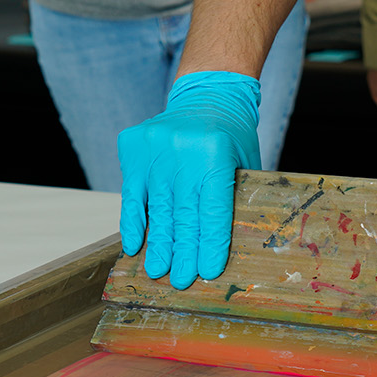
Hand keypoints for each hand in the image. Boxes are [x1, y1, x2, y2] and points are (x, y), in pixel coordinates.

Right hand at [117, 71, 262, 288]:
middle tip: (179, 281)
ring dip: (157, 244)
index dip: (208, 244)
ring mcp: (154, 147)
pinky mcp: (133, 147)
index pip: (211, 209)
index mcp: (215, 152)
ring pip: (156, 208)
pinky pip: (131, 193)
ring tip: (156, 271)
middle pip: (182, 213)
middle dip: (182, 252)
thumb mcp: (245, 162)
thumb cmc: (232, 136)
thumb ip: (233, 197)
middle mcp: (182, 149)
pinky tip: (135, 245)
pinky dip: (133, 221)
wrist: (208, 95)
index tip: (205, 272)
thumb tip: (220, 249)